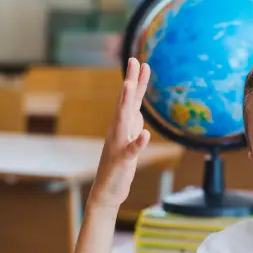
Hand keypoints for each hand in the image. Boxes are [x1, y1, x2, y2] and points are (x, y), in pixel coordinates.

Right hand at [87, 58, 150, 209]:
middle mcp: (118, 131)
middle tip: (133, 61)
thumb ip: (133, 127)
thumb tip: (139, 113)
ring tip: (130, 85)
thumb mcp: (129, 142)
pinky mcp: (122, 161)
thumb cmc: (118, 167)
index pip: (130, 100)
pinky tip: (145, 135)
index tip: (138, 61)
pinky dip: (138, 142)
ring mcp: (119, 144)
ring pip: (123, 120)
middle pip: (125, 102)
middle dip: (130, 82)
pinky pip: (131, 150)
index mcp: (122, 126)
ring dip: (126, 102)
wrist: (107, 191)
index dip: (136, 81)